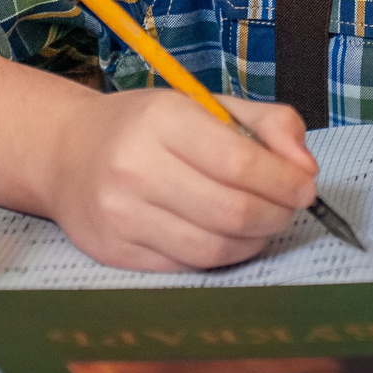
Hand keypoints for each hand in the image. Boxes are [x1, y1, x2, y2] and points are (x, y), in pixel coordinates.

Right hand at [41, 90, 318, 272]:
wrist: (66, 152)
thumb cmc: (147, 127)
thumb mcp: (205, 105)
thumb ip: (268, 123)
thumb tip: (306, 167)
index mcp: (161, 119)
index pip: (239, 160)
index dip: (283, 180)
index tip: (304, 186)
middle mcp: (135, 167)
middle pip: (233, 210)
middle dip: (277, 214)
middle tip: (288, 207)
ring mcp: (121, 214)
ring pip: (214, 248)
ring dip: (254, 241)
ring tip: (260, 223)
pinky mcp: (115, 251)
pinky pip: (188, 267)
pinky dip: (220, 256)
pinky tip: (225, 236)